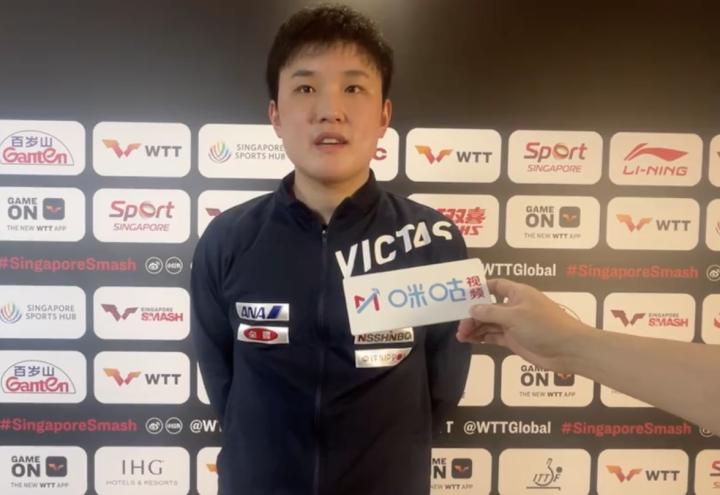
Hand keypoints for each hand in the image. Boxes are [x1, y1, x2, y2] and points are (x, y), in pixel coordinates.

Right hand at [456, 278, 591, 372]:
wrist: (568, 350)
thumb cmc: (543, 326)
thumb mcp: (514, 316)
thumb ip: (490, 312)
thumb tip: (472, 308)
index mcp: (517, 293)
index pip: (494, 286)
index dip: (479, 289)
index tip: (461, 296)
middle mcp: (514, 307)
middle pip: (488, 307)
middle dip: (473, 314)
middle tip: (459, 324)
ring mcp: (514, 324)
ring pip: (489, 323)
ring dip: (475, 327)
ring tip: (460, 335)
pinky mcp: (514, 340)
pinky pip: (494, 336)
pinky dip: (482, 337)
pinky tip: (469, 340)